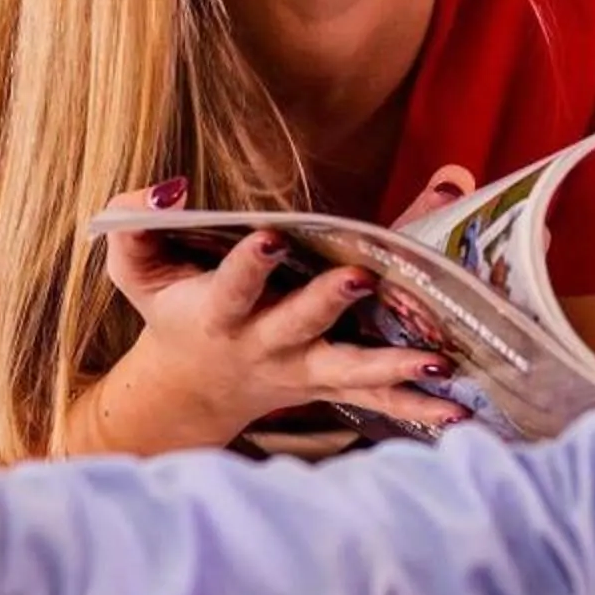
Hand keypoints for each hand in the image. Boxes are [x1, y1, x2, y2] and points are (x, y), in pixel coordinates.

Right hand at [77, 164, 476, 453]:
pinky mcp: (333, 386)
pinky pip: (380, 400)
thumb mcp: (137, 267)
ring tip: (438, 359)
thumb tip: (173, 190)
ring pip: (350, 371)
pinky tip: (461, 404)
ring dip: (394, 366)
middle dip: (327, 301)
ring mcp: (303, 371)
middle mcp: (265, 345)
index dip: (248, 264)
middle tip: (361, 277)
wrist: (193, 386)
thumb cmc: (173, 309)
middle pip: (298, 325)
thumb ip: (133, 223)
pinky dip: (419, 404)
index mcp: (218, 313)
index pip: (232, 287)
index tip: (271, 237)